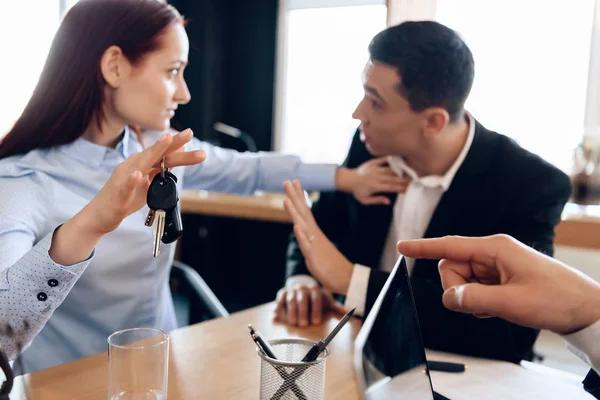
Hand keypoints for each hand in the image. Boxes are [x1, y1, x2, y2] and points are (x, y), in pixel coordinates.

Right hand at [83, 129, 204, 234]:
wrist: (100, 215)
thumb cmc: (126, 197)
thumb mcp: (149, 183)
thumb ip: (162, 169)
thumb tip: (179, 154)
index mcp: (141, 164)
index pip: (163, 152)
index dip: (177, 144)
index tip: (190, 133)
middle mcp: (133, 166)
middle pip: (156, 153)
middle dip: (173, 143)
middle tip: (189, 133)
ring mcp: (124, 178)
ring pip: (142, 163)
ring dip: (155, 151)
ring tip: (167, 140)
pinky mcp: (118, 194)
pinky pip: (126, 186)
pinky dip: (132, 180)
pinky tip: (138, 175)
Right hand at [273, 284, 345, 326]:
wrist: (301, 288)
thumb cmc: (315, 298)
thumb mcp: (325, 301)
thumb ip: (334, 306)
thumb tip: (347, 312)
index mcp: (314, 289)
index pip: (316, 298)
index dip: (316, 310)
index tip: (316, 321)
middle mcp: (302, 287)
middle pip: (302, 299)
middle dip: (303, 312)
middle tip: (303, 324)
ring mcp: (292, 290)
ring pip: (291, 300)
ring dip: (292, 312)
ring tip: (293, 324)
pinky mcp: (282, 293)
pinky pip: (279, 300)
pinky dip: (277, 308)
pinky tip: (276, 316)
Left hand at [283, 180, 353, 293]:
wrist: (345, 278)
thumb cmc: (330, 265)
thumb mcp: (315, 249)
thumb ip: (308, 240)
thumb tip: (302, 234)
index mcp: (314, 232)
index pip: (305, 210)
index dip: (299, 196)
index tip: (294, 181)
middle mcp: (314, 234)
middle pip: (303, 212)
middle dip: (294, 196)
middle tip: (287, 181)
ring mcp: (314, 244)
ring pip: (303, 225)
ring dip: (295, 212)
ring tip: (286, 199)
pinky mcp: (314, 256)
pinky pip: (307, 244)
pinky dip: (301, 235)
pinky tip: (296, 226)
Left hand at [336, 157, 409, 205]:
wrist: (348, 179)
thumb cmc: (357, 191)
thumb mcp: (365, 200)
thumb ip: (377, 200)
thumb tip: (389, 201)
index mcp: (375, 187)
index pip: (391, 188)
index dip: (401, 188)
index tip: (409, 189)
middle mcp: (377, 177)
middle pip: (393, 178)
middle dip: (404, 179)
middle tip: (414, 180)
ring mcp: (375, 169)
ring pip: (390, 169)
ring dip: (400, 170)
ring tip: (409, 171)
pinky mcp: (373, 163)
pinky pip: (383, 160)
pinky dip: (391, 159)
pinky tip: (399, 159)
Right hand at [397, 234, 599, 334]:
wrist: (584, 309)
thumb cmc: (555, 299)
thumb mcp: (512, 303)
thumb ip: (474, 299)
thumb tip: (449, 298)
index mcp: (494, 248)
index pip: (449, 246)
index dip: (423, 248)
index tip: (402, 247)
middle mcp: (492, 253)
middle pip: (452, 268)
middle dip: (458, 288)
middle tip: (481, 304)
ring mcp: (495, 266)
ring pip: (461, 281)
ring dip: (471, 298)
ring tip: (497, 306)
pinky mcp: (499, 279)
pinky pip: (474, 289)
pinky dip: (479, 301)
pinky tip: (499, 307)